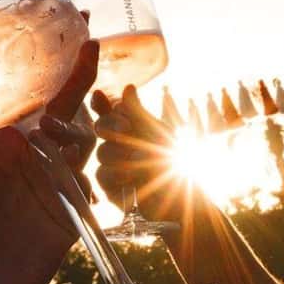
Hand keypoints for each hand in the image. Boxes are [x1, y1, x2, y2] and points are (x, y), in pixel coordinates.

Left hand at [0, 40, 97, 283]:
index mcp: (9, 141)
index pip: (39, 94)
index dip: (58, 63)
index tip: (72, 22)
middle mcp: (37, 156)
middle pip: (69, 108)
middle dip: (82, 76)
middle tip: (92, 40)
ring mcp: (58, 182)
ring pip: (83, 139)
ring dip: (79, 122)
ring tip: (64, 114)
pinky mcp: (73, 211)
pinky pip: (87, 180)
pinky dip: (82, 167)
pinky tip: (73, 156)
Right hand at [91, 85, 181, 219]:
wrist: (182, 196)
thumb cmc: (175, 162)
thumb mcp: (158, 132)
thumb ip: (139, 112)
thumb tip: (127, 87)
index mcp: (132, 127)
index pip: (111, 111)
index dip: (106, 107)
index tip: (112, 105)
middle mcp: (121, 144)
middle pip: (101, 127)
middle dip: (112, 126)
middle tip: (126, 130)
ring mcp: (114, 165)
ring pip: (102, 152)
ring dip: (119, 154)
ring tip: (138, 161)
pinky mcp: (110, 187)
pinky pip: (102, 174)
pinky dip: (115, 174)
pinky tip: (129, 178)